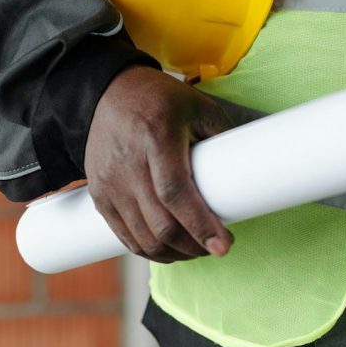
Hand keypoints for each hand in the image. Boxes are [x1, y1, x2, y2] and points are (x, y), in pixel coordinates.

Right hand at [84, 65, 234, 262]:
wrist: (108, 92)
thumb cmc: (159, 98)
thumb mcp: (198, 106)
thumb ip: (223, 138)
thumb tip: (247, 174)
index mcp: (156, 136)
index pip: (176, 193)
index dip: (201, 225)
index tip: (223, 246)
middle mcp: (128, 161)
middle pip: (160, 223)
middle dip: (193, 246)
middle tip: (214, 246)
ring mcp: (109, 180)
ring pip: (142, 237)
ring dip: (173, 253)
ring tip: (194, 248)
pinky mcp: (98, 193)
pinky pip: (123, 234)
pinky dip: (147, 249)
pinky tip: (166, 248)